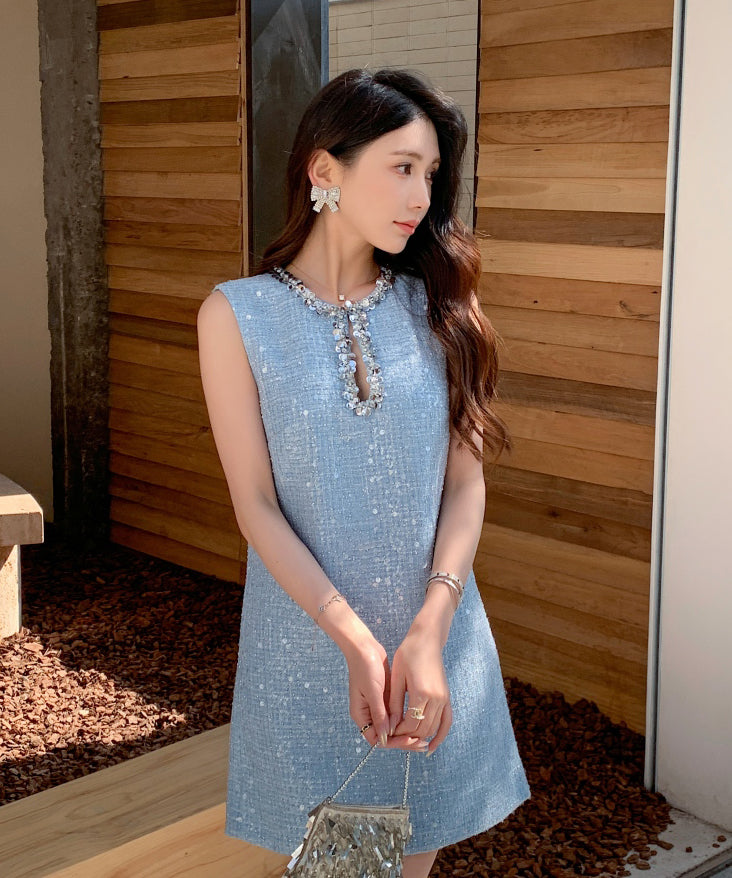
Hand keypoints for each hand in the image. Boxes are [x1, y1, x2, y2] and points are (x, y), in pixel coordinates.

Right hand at [342, 634, 430, 752]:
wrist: (364, 647)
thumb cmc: (364, 668)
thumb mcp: (372, 692)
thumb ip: (379, 714)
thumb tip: (387, 736)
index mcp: (361, 716)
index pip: (378, 739)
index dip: (395, 742)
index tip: (411, 740)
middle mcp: (369, 715)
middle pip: (387, 736)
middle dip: (404, 740)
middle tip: (422, 743)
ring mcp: (377, 707)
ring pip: (393, 727)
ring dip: (407, 732)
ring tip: (424, 737)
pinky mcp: (385, 699)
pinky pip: (396, 715)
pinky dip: (406, 720)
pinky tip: (419, 720)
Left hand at [388, 628, 451, 755]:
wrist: (427, 639)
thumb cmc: (409, 654)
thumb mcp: (397, 677)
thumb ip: (394, 703)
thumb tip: (389, 725)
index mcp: (422, 693)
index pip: (410, 724)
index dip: (398, 731)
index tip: (388, 730)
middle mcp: (436, 699)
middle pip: (423, 729)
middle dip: (408, 736)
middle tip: (395, 736)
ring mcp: (444, 699)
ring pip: (434, 728)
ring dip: (421, 737)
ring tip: (407, 742)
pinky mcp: (447, 697)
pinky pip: (446, 722)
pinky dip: (440, 735)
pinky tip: (431, 747)